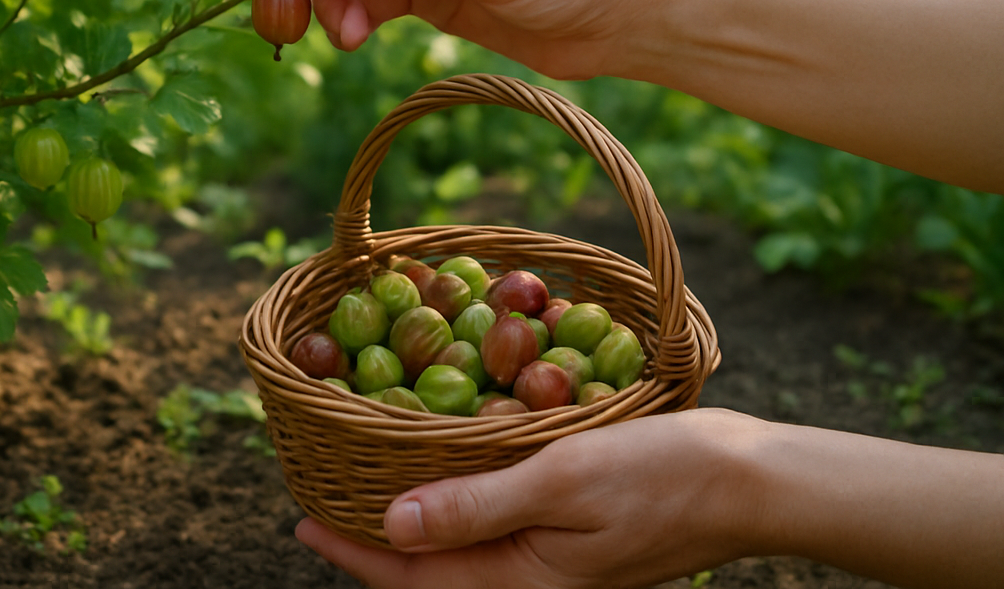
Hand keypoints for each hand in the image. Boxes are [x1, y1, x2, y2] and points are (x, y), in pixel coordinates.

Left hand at [294, 409, 757, 588]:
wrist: (750, 482)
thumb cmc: (660, 473)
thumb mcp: (562, 478)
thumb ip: (476, 506)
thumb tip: (392, 523)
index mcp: (525, 583)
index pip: (416, 576)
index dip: (353, 550)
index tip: (300, 521)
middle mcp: (534, 585)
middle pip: (432, 576)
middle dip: (373, 547)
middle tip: (319, 508)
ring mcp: (555, 569)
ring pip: (460, 559)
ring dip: (411, 531)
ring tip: (364, 497)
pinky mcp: (572, 546)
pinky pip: (494, 540)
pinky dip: (455, 517)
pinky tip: (441, 484)